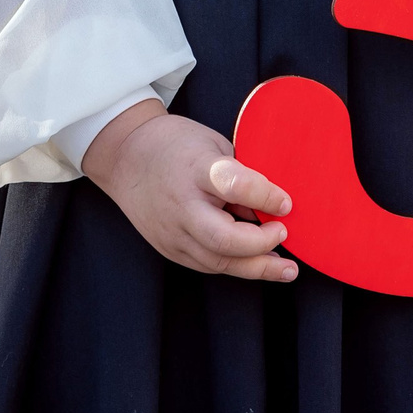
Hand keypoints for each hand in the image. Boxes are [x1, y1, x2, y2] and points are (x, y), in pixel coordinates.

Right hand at [81, 100, 298, 282]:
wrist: (125, 157)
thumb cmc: (176, 145)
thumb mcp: (212, 144)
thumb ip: (240, 174)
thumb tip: (272, 206)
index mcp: (195, 168)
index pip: (234, 185)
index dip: (265, 196)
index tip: (286, 203)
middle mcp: (181, 205)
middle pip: (224, 239)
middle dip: (261, 244)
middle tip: (283, 232)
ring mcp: (172, 232)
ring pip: (217, 262)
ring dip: (256, 268)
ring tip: (286, 268)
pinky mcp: (169, 248)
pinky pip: (208, 265)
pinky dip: (236, 266)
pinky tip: (258, 263)